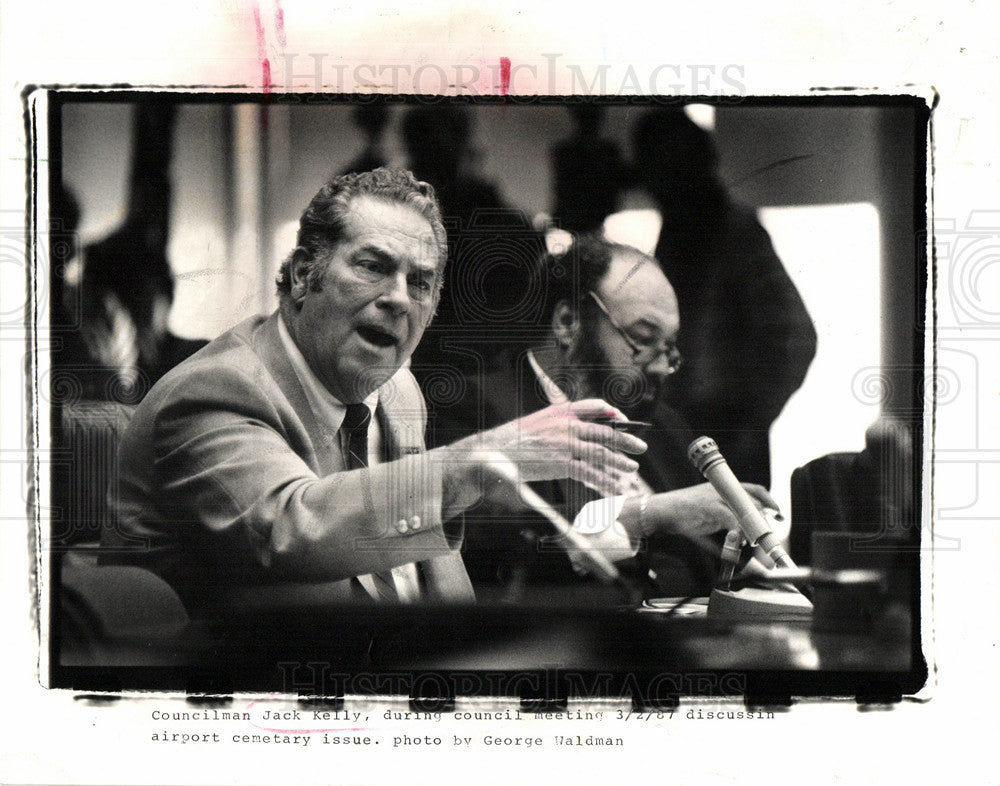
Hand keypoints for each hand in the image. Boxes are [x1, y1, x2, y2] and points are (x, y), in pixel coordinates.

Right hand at [447, 398, 647, 497]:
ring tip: (631, 469)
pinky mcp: (562, 463)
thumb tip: (571, 433)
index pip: (592, 405)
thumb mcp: (535, 423)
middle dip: (625, 440)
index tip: (622, 418)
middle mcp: (565, 425)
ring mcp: (565, 444)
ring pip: (601, 452)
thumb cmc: (511, 442)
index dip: (611, 411)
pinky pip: (590, 472)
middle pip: (604, 431)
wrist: (493, 453)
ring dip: (619, 462)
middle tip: (640, 447)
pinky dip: (605, 481)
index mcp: (559, 411)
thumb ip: (555, 425)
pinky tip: (614, 487)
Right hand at [640, 482, 779, 538]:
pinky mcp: (709, 507)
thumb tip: (745, 532)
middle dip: (763, 521)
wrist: (663, 511)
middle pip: (753, 502)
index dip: (769, 501)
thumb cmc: (685, 513)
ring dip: (753, 528)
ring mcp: (716, 497)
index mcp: (724, 488)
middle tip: (767, 538)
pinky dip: (737, 532)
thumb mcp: (712, 514)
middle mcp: (723, 490)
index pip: (754, 490)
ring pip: (744, 509)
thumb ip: (729, 519)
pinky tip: (738, 542)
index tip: (778, 514)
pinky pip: (730, 519)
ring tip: (755, 542)